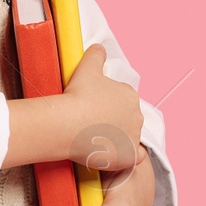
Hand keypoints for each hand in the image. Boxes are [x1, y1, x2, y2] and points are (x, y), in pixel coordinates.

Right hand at [61, 44, 142, 171]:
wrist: (68, 123)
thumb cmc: (78, 95)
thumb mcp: (86, 68)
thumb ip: (95, 55)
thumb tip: (98, 47)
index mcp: (129, 95)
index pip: (122, 100)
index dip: (108, 105)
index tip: (94, 109)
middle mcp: (137, 115)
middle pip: (127, 119)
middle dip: (114, 121)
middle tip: (92, 124)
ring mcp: (134, 136)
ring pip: (129, 137)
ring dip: (117, 138)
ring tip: (96, 140)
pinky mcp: (129, 156)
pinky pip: (134, 157)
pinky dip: (127, 156)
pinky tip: (113, 155)